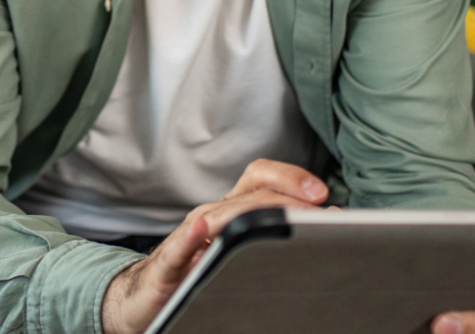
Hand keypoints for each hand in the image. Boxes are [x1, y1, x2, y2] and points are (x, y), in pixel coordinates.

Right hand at [101, 160, 329, 333]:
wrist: (149, 296)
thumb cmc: (200, 269)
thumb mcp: (240, 249)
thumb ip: (273, 236)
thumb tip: (325, 227)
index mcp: (233, 209)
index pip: (262, 177)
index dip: (291, 177)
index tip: (322, 194)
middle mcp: (213, 215)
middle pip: (250, 193)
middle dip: (286, 196)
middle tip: (317, 209)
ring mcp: (190, 237)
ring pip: (222, 216)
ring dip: (252, 214)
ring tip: (281, 218)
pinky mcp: (168, 265)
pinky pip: (178, 249)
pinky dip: (189, 239)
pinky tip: (202, 232)